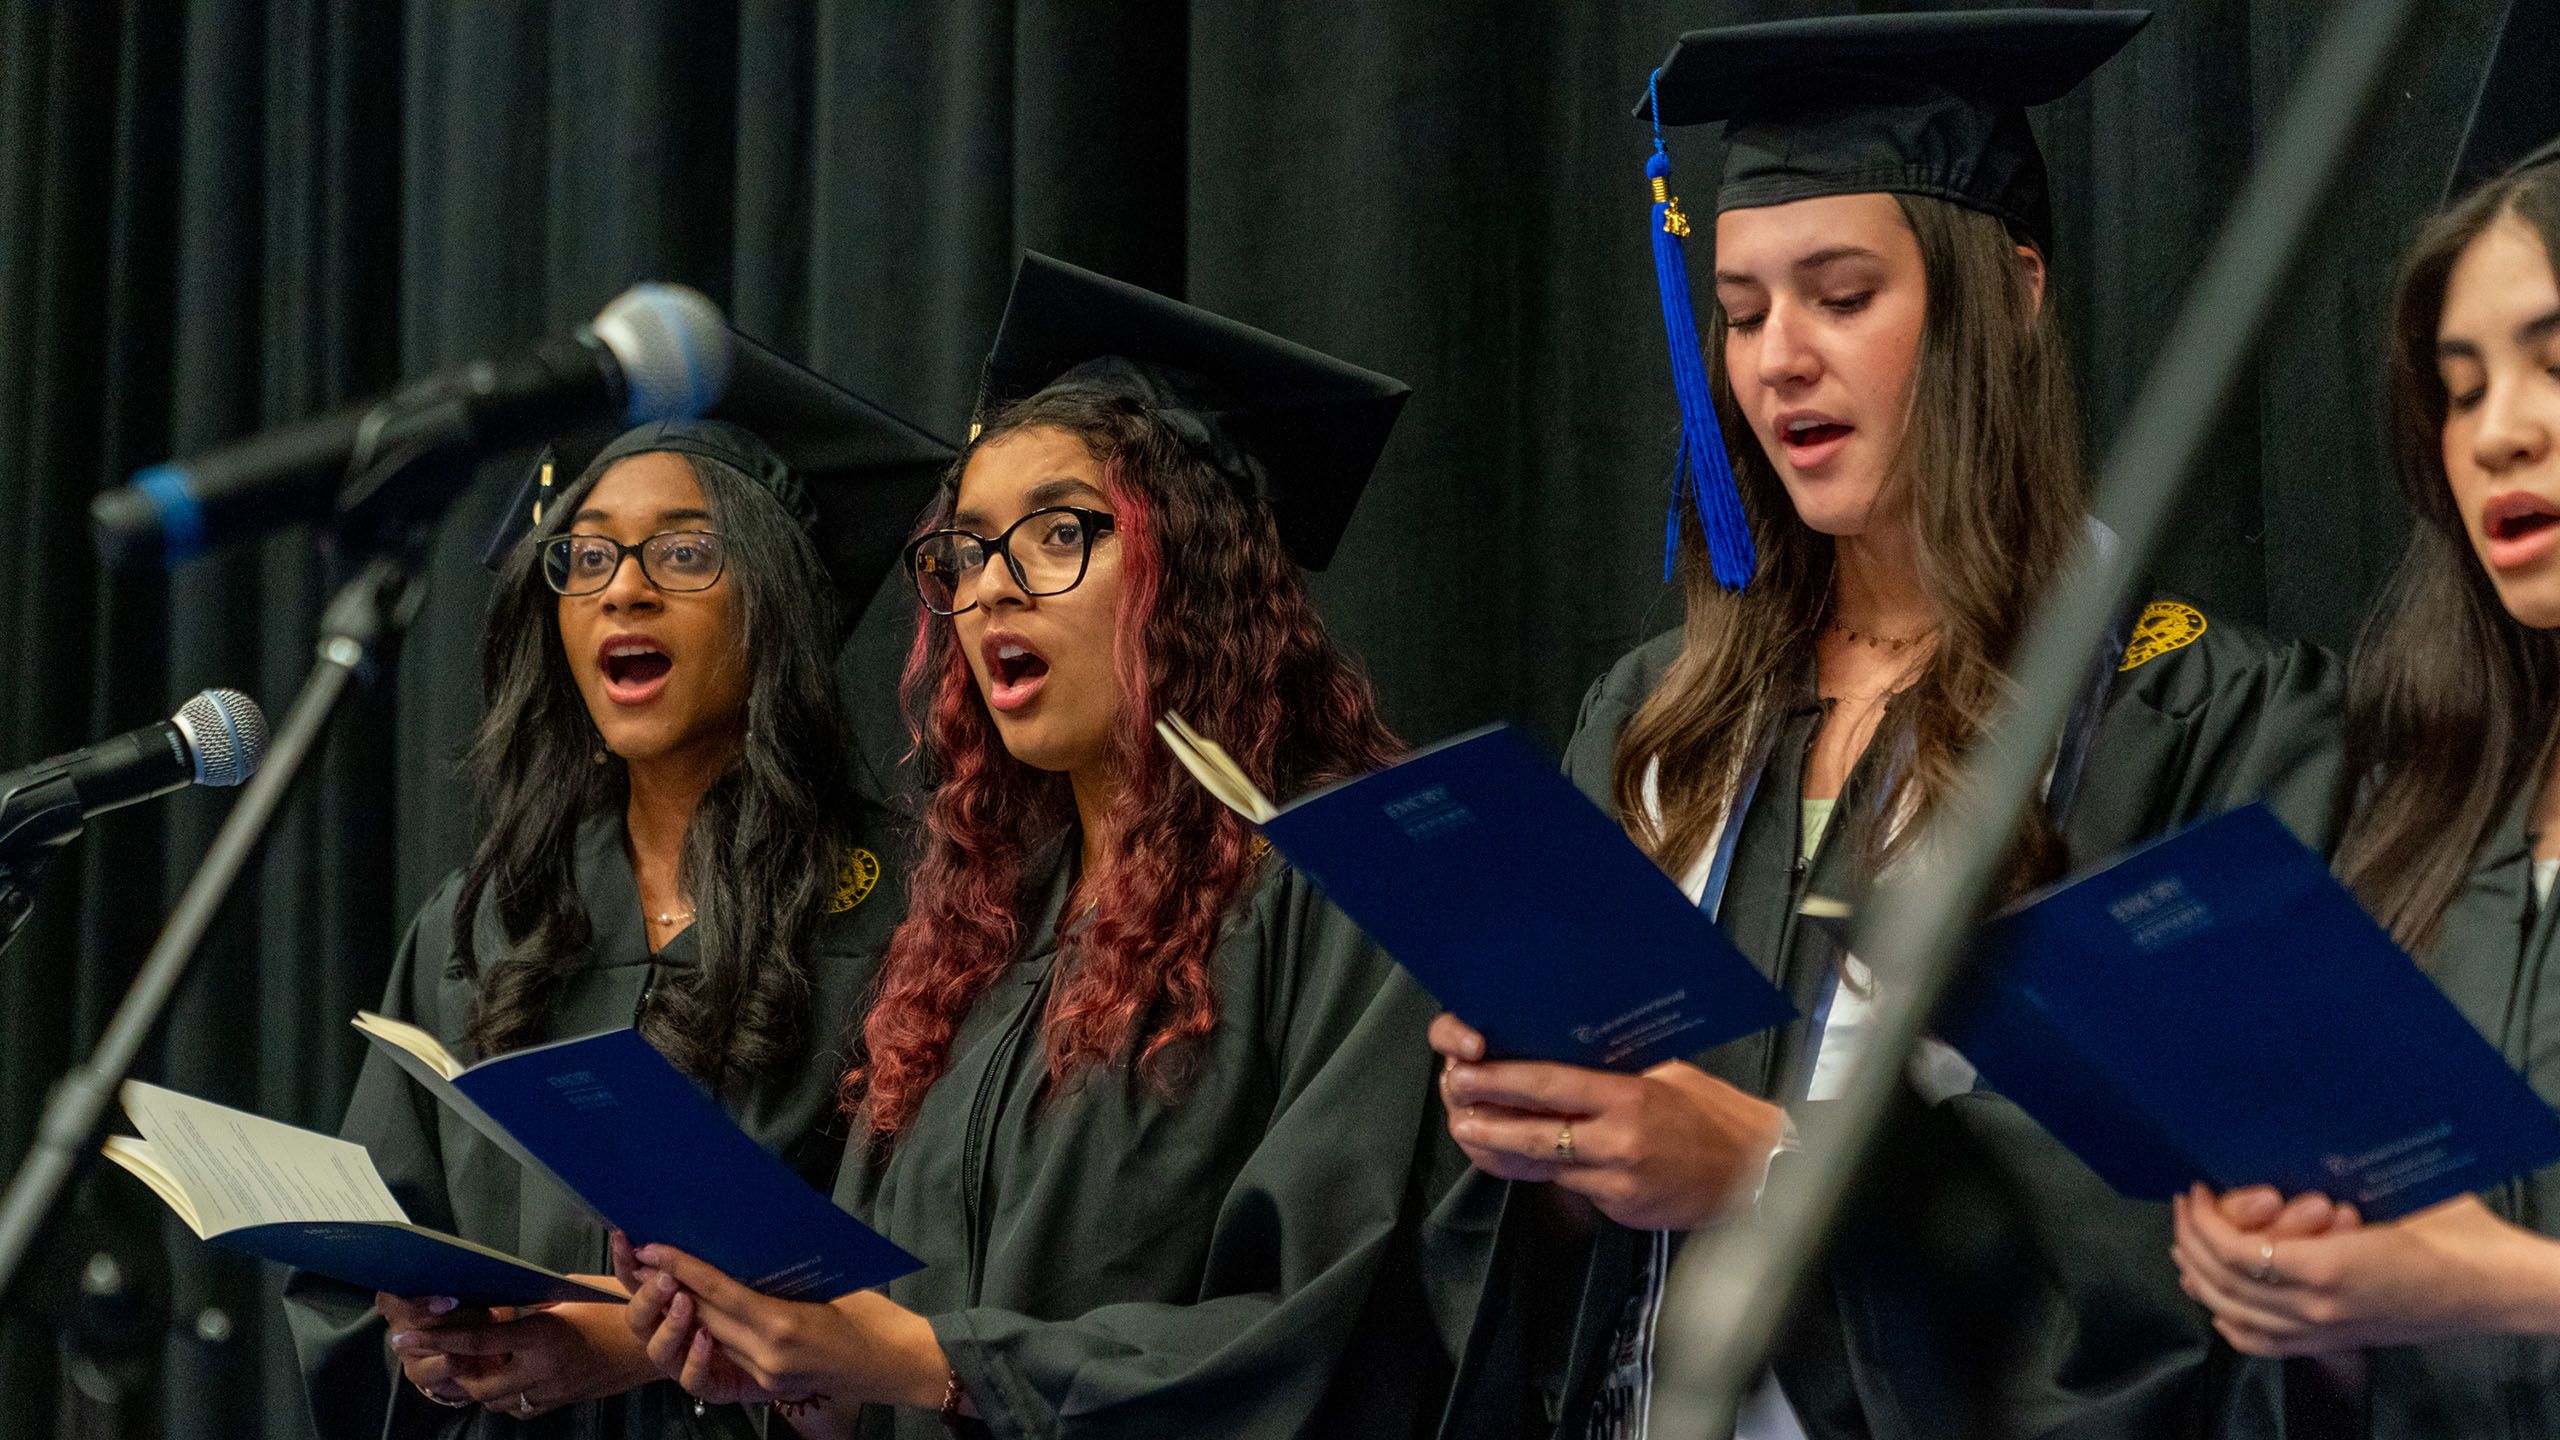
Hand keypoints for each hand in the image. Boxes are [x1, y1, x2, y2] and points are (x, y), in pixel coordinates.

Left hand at [385, 1281, 652, 1418]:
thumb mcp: (569, 1291)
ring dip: (475, 1382)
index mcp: (544, 1337)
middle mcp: (542, 1371)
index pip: (478, 1341)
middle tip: (442, 1347)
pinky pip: (516, 1408)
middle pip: (476, 1383)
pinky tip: (500, 1374)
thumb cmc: (616, 1307)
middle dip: (452, 1369)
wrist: (656, 1344)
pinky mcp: (557, 1403)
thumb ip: (529, 1300)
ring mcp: (550, 1392)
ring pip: (492, 1400)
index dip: (439, 1338)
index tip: (406, 1334)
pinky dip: (500, 1393)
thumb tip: (492, 1297)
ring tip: (469, 1359)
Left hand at [616, 1237, 950, 1418]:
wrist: (898, 1364)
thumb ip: (780, 1281)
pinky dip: (712, 1330)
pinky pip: (730, 1353)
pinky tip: (699, 1312)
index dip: (683, 1269)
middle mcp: (766, 1355)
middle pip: (706, 1316)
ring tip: (662, 1280)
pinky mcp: (769, 1386)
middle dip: (673, 1286)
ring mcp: (765, 1374)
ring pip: (712, 1337)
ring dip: (686, 1309)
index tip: (653, 1247)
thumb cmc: (874, 1316)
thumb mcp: (827, 1286)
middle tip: (645, 1256)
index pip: (719, 1293)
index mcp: (783, 1324)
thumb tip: (741, 1256)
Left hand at [1432, 1012, 1787, 1229]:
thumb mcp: (1665, 1077)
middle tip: (1454, 1106)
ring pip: (1545, 1165)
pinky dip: (1546, 1173)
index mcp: (1629, 1097)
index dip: (1502, 1080)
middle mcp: (1619, 1140)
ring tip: (1470, 1135)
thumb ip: (1614, 1076)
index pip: (1551, 1085)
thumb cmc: (1713, 1112)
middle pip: (1536, 1131)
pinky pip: (1572, 1187)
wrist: (1758, 1172)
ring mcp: (1618, 1179)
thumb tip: (1562, 1062)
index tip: (1465, 1070)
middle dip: (1488, 1119)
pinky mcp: (1621, 1208)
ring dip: (1503, 1151)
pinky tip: (1518, 1161)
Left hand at [2172, 1184, 2559, 1354]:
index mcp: (2328, 1268)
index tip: (2197, 1188)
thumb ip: (2326, 1184)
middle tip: (2189, 1204)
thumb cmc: (2449, 1227)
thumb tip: (2274, 1154)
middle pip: (2223, 1282)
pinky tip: (2218, 1295)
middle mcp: (2318, 1308)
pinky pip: (2261, 1341)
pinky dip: (2228, 1318)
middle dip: (2193, 1238)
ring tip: (2192, 1239)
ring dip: (2202, 1273)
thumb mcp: (2385, 1191)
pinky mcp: (2333, 1341)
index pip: (2235, 1251)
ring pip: (2232, 1313)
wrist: (2494, 1282)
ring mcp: (2324, 1331)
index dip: (2205, 1219)